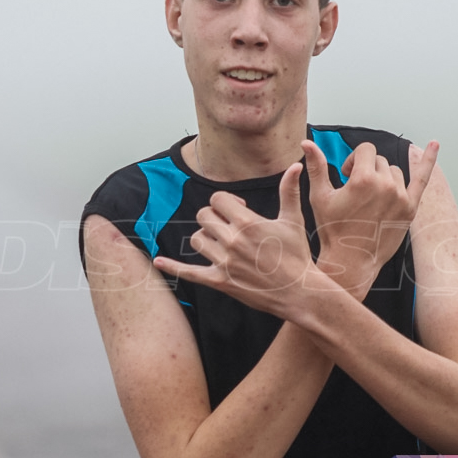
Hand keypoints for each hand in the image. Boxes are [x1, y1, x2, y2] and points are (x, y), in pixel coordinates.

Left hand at [153, 163, 324, 319]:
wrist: (299, 292)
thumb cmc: (297, 256)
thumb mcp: (293, 220)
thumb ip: (289, 190)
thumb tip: (295, 164)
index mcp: (247, 222)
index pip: (217, 200)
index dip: (226, 202)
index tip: (238, 209)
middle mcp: (232, 241)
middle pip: (204, 216)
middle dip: (215, 216)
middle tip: (230, 225)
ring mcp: (224, 262)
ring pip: (197, 239)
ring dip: (206, 237)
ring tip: (221, 242)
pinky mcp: (220, 282)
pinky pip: (189, 272)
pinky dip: (172, 266)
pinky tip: (158, 262)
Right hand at [303, 139, 438, 296]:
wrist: (350, 261)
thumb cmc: (333, 231)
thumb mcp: (320, 197)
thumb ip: (316, 167)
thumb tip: (306, 143)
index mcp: (363, 180)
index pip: (365, 150)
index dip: (354, 160)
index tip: (347, 175)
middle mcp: (385, 186)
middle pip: (379, 161)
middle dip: (366, 170)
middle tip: (356, 191)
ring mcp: (400, 197)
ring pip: (394, 171)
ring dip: (383, 177)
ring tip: (371, 196)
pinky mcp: (409, 209)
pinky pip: (422, 179)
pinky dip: (428, 160)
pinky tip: (434, 145)